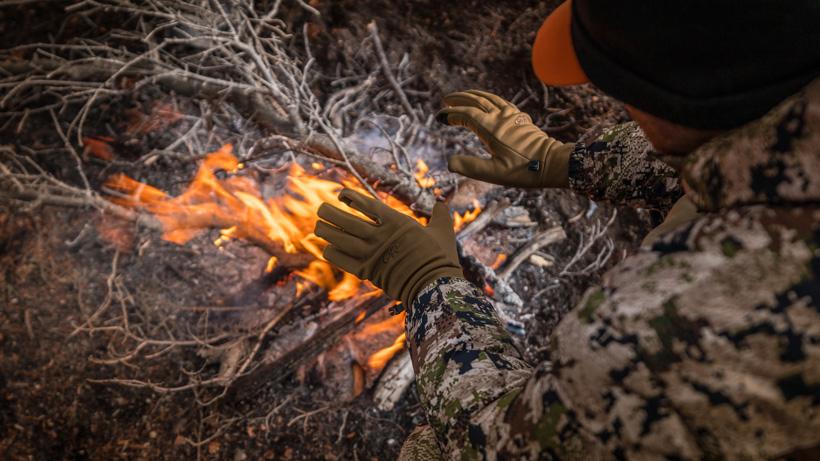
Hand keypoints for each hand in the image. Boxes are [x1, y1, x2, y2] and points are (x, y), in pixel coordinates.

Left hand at [314, 189, 462, 305]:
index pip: (366, 203)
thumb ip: (440, 216)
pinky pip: (342, 260)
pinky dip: (333, 253)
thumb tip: (442, 204)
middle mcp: (380, 235)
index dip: (350, 197)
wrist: (435, 286)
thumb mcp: (443, 232)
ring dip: (326, 231)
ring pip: (340, 239)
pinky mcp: (367, 272)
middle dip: (330, 213)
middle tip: (321, 209)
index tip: (342, 195)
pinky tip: (328, 248)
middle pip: (346, 220)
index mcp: (396, 222)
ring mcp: (372, 254)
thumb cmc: (440, 258)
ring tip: (318, 226)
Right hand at [437, 90, 572, 187]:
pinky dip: (488, 98)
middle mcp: (500, 117)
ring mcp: (511, 115)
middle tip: (446, 100)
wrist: (551, 163)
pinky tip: (487, 102)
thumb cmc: (523, 170)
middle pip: (476, 101)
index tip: (440, 116)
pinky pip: (500, 101)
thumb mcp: (493, 173)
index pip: (466, 114)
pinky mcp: (519, 118)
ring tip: (462, 97)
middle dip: (459, 99)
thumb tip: (449, 163)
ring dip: (473, 95)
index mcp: (491, 128)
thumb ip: (470, 167)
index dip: (451, 114)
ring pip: (488, 98)